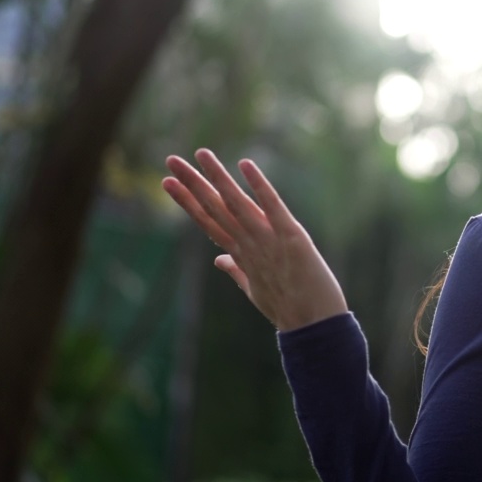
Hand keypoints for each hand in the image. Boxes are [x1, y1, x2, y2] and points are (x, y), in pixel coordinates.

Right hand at [162, 149, 346, 330]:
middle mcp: (249, 245)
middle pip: (215, 209)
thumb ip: (237, 269)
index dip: (187, 202)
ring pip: (237, 204)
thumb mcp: (256, 288)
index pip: (208, 222)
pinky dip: (259, 186)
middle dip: (192, 184)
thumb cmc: (287, 307)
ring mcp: (268, 240)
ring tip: (202, 154)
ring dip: (218, 178)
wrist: (314, 327)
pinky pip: (273, 207)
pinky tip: (245, 165)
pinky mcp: (292, 237)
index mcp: (240, 254)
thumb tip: (219, 259)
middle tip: (170, 160)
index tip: (167, 183)